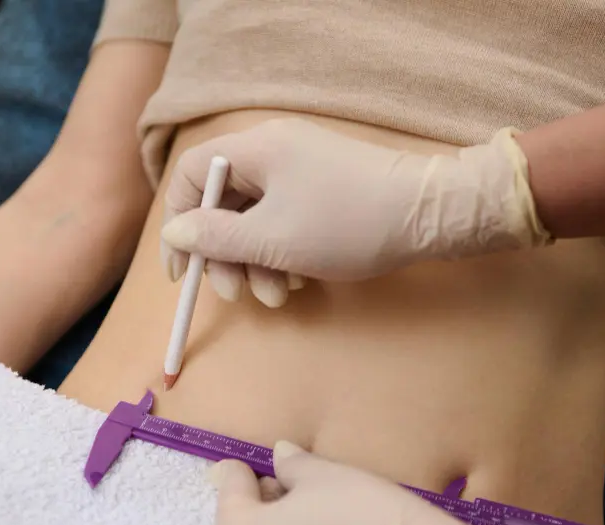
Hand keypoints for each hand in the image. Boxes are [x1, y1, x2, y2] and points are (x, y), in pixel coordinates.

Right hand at [161, 119, 550, 307]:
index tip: (180, 269)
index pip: (191, 175)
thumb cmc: (348, 223)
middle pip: (223, 202)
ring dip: (258, 262)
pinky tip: (302, 280)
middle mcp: (274, 150)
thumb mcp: (273, 239)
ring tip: (281, 296)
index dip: (179, 223)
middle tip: (237, 293)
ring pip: (256, 218)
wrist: (430, 215)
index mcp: (255, 148)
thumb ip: (216, 238)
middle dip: (226, 255)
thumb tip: (175, 231)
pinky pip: (284, 219)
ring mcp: (302, 168)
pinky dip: (284, 252)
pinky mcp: (325, 188)